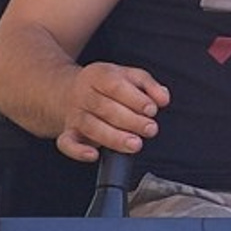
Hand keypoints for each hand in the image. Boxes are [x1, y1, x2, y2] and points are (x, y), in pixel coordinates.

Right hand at [54, 62, 169, 163]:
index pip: (115, 85)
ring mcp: (75, 114)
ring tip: (135, 144)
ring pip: (91, 126)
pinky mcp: (69, 133)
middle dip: (130, 120)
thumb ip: (149, 85)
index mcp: (98, 75)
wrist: (67, 91)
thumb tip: (164, 98)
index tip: (152, 110)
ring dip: (114, 137)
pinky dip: (78, 151)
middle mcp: (83, 94)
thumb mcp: (129, 76)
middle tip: (150, 129)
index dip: (135, 99)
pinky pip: (67, 143)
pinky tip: (94, 155)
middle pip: (105, 108)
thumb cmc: (106, 86)